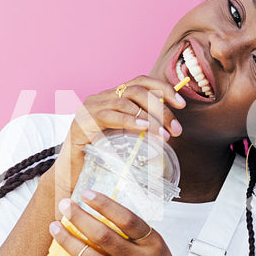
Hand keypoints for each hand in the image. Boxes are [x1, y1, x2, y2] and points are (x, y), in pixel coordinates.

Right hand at [47, 75, 187, 201]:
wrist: (73, 174)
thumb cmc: (101, 157)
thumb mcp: (126, 137)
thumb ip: (142, 128)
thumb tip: (170, 128)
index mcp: (112, 96)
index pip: (141, 81)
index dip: (163, 88)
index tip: (181, 104)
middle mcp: (101, 97)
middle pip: (136, 89)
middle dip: (161, 108)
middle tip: (175, 129)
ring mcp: (90, 107)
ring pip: (126, 101)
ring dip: (150, 118)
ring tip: (163, 135)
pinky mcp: (82, 122)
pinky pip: (110, 115)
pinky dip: (130, 120)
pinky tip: (144, 128)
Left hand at [47, 190, 195, 255]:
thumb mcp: (159, 251)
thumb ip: (136, 237)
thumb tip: (104, 216)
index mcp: (153, 244)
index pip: (127, 219)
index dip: (105, 204)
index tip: (86, 193)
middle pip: (103, 236)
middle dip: (79, 218)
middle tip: (65, 206)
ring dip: (67, 241)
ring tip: (55, 228)